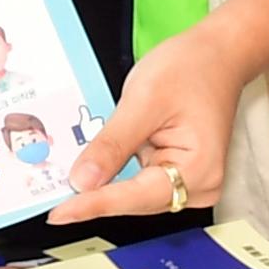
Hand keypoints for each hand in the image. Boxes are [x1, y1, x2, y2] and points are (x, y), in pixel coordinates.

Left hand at [48, 10, 254, 225]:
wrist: (218, 54)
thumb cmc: (192, 68)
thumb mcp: (144, 101)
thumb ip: (112, 145)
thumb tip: (82, 182)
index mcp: (199, 170)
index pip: (135, 197)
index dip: (94, 205)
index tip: (59, 214)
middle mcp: (199, 186)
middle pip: (134, 201)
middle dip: (94, 196)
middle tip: (50, 197)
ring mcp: (190, 182)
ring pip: (133, 194)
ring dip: (102, 186)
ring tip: (63, 183)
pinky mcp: (177, 173)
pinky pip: (138, 181)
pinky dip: (115, 175)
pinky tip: (90, 167)